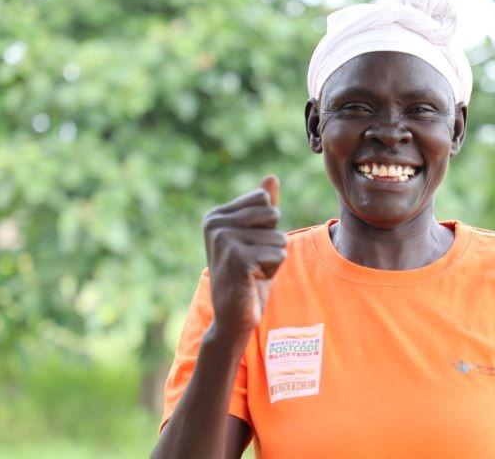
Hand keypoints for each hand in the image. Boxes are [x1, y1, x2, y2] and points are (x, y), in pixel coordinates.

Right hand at [202, 175, 284, 332]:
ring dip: (273, 258)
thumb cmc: (248, 275)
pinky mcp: (238, 259)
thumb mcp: (257, 237)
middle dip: (272, 240)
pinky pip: (279, 254)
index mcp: (216, 215)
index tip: (250, 246)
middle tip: (253, 261)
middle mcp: (215, 224)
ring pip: (278, 237)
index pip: (265, 201)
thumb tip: (271, 177)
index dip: (267, 226)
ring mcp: (224, 241)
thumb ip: (263, 208)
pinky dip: (274, 269)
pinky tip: (254, 280)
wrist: (233, 316)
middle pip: (273, 215)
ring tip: (253, 271)